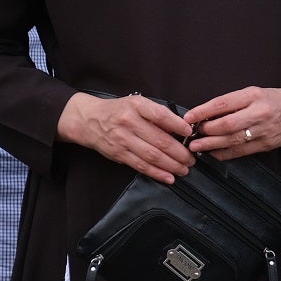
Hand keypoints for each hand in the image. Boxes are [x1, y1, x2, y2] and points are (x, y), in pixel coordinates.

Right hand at [57, 92, 194, 183]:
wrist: (89, 120)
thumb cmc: (119, 111)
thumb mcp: (137, 104)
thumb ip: (157, 114)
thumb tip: (181, 128)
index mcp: (136, 106)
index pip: (160, 115)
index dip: (177, 125)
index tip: (190, 133)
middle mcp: (129, 122)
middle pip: (160, 140)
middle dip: (180, 152)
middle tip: (192, 159)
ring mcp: (123, 140)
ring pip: (152, 156)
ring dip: (172, 165)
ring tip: (184, 169)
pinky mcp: (119, 154)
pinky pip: (141, 166)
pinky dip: (157, 173)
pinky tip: (169, 177)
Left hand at [186, 84, 280, 159]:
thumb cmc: (273, 99)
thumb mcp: (252, 93)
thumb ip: (231, 103)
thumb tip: (205, 114)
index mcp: (254, 96)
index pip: (223, 103)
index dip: (203, 111)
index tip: (189, 117)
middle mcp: (259, 113)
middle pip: (227, 124)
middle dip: (206, 131)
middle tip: (192, 135)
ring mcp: (264, 131)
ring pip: (233, 140)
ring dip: (211, 145)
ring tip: (197, 146)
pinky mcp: (266, 145)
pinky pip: (241, 151)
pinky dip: (224, 153)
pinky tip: (213, 152)